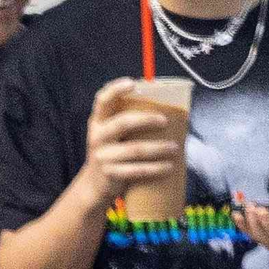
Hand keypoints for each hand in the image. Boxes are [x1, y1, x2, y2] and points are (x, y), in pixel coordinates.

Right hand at [76, 77, 179, 206]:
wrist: (94, 185)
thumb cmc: (111, 153)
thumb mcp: (109, 134)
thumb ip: (125, 120)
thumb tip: (164, 108)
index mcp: (98, 121)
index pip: (102, 100)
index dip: (115, 89)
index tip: (133, 83)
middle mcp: (97, 136)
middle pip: (123, 123)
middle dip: (146, 119)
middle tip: (165, 120)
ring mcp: (103, 156)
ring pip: (135, 149)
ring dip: (158, 148)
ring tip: (174, 147)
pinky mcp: (111, 174)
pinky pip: (137, 170)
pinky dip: (155, 168)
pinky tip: (168, 167)